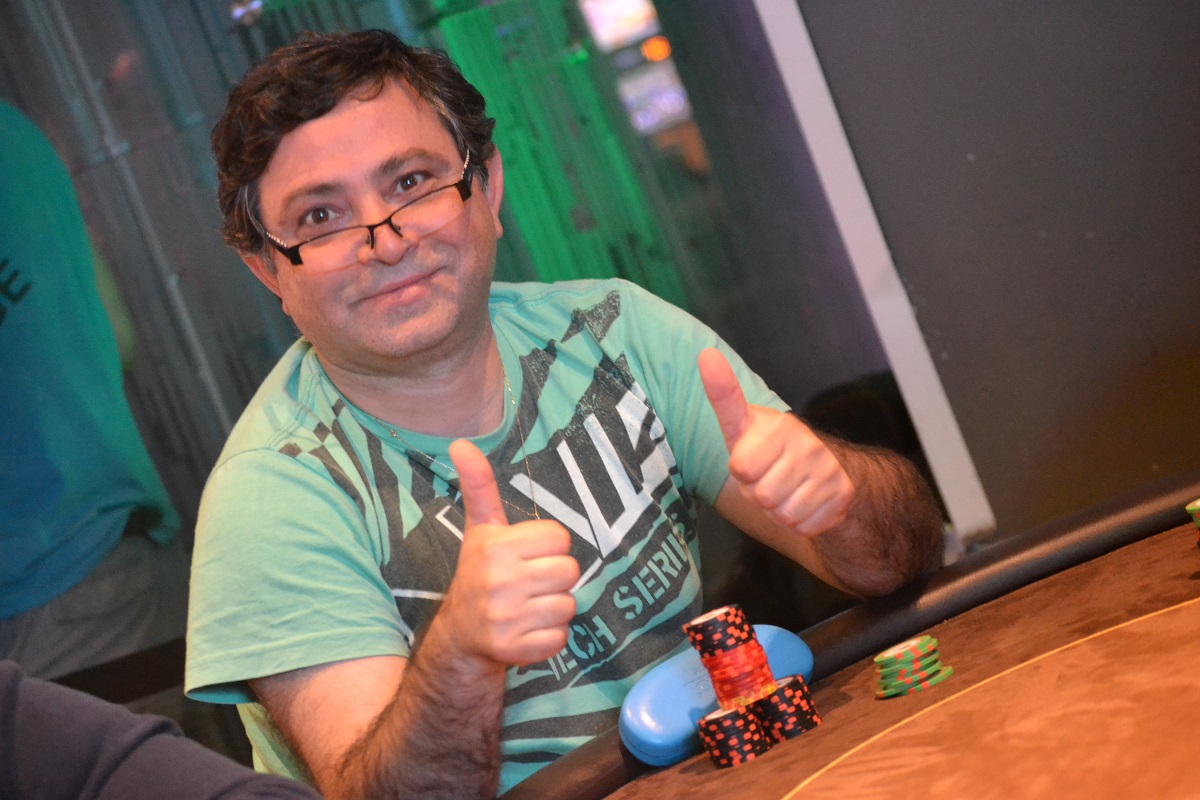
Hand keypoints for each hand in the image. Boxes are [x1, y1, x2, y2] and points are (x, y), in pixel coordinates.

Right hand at [444, 440, 578, 666]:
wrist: (461, 634)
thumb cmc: (480, 572)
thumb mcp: (481, 529)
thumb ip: (479, 486)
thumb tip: (461, 442)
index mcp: (495, 547)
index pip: (560, 537)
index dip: (548, 547)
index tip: (527, 555)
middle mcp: (498, 582)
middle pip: (569, 571)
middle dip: (555, 577)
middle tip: (530, 583)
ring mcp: (506, 619)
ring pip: (568, 605)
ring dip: (554, 607)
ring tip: (529, 606)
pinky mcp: (515, 650)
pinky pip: (561, 637)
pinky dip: (550, 636)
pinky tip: (528, 629)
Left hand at [698, 348, 854, 535]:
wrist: (819, 470)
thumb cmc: (767, 448)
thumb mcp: (742, 425)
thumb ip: (724, 396)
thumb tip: (707, 354)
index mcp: (780, 425)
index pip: (742, 467)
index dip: (741, 471)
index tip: (749, 460)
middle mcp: (808, 443)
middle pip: (761, 496)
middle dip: (757, 494)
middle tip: (767, 479)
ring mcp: (828, 469)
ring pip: (783, 514)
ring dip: (777, 511)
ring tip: (784, 491)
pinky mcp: (842, 495)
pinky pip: (804, 526)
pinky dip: (798, 523)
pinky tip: (803, 503)